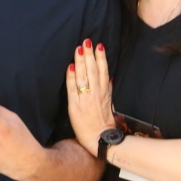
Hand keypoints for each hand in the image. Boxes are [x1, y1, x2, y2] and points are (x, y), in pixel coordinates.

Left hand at [67, 39, 115, 155]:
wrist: (99, 139)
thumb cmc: (104, 122)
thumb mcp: (110, 103)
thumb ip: (108, 89)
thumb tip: (109, 76)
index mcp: (105, 93)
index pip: (104, 71)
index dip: (101, 58)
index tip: (99, 45)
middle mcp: (96, 94)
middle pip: (93, 70)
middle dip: (89, 55)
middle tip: (86, 40)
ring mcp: (85, 99)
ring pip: (83, 76)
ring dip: (81, 61)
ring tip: (79, 48)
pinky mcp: (74, 106)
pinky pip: (72, 89)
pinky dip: (71, 77)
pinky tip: (70, 66)